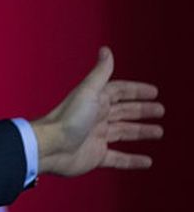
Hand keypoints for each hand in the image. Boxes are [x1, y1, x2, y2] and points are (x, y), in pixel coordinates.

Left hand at [31, 47, 163, 176]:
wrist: (50, 147)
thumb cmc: (68, 118)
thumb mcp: (88, 92)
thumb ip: (100, 73)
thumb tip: (106, 49)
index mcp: (95, 101)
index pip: (119, 92)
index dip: (136, 91)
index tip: (154, 92)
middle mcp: (96, 118)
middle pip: (124, 112)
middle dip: (141, 110)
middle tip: (160, 110)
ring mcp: (96, 137)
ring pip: (124, 132)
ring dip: (140, 132)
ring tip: (158, 132)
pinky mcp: (96, 156)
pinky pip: (119, 158)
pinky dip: (133, 160)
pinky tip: (146, 162)